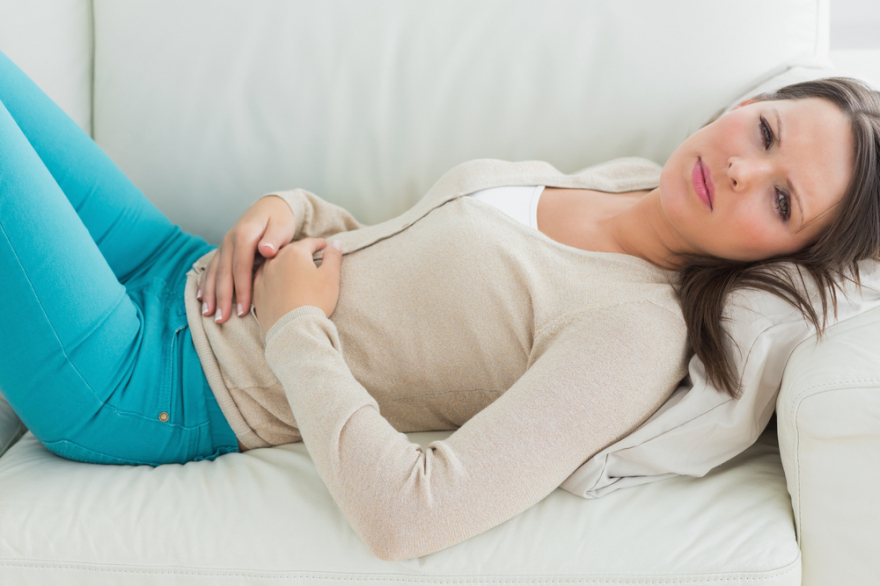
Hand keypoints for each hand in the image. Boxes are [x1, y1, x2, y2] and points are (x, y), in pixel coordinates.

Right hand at [198, 195, 294, 323]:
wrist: (271, 207)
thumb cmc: (280, 220)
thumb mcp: (281, 226)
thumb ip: (274, 239)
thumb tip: (266, 250)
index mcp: (244, 235)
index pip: (241, 267)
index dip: (241, 290)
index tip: (244, 310)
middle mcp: (230, 240)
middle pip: (224, 273)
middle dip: (222, 298)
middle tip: (221, 319)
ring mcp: (224, 245)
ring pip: (214, 272)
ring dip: (210, 294)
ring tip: (209, 314)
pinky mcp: (223, 249)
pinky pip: (211, 268)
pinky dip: (206, 283)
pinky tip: (202, 298)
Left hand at [252, 237, 342, 333]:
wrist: (293, 329)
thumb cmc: (315, 301)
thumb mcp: (331, 277)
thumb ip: (333, 257)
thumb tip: (335, 243)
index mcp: (295, 253)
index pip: (309, 242)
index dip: (319, 243)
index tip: (325, 245)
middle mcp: (276, 260)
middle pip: (290, 250)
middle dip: (300, 250)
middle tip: (309, 254)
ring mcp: (263, 276)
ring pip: (274, 262)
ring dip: (283, 262)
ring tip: (291, 266)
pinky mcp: (257, 292)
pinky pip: (263, 278)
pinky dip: (271, 276)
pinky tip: (275, 280)